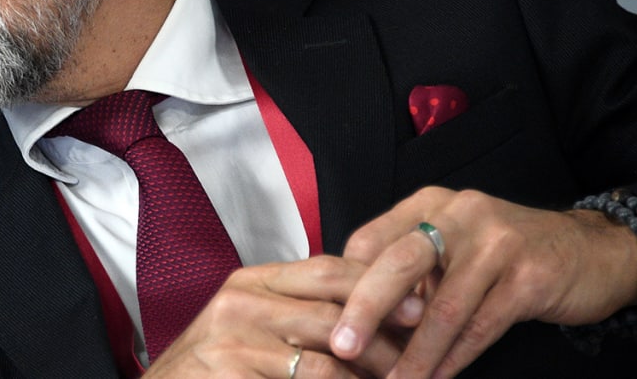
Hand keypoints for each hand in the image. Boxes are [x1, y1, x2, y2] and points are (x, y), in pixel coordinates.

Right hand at [147, 256, 415, 377]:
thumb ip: (294, 315)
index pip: (326, 269)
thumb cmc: (213, 370)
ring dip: (372, 375)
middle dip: (386, 334)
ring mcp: (233, 337)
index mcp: (251, 281)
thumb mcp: (248, 330)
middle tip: (423, 356)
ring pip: (327, 356)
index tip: (421, 307)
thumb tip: (367, 317)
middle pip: (333, 308)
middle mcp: (241, 300)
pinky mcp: (231, 369)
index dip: (377, 285)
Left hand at [329, 186, 636, 378]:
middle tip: (342, 348)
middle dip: (365, 310)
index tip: (325, 322)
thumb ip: (408, 271)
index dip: (346, 284)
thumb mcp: (451, 248)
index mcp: (428, 206)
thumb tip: (351, 313)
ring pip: (443, 306)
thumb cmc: (504, 256)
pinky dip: (455, 358)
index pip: (369, 241)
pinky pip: (481, 325)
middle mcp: (458, 215)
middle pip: (397, 263)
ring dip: (415, 353)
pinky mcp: (529, 276)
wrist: (592, 252)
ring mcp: (496, 243)